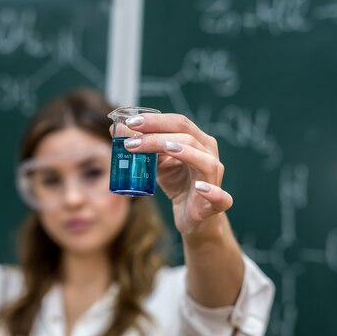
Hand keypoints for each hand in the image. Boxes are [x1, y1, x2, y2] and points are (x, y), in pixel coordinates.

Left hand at [121, 113, 231, 234]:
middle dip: (158, 135)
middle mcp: (209, 154)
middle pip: (188, 137)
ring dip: (184, 153)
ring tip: (165, 148)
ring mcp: (215, 177)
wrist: (192, 214)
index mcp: (197, 140)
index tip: (130, 122)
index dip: (155, 120)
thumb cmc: (178, 183)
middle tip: (131, 141)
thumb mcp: (157, 162)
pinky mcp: (219, 201)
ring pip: (204, 160)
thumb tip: (116, 130)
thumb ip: (142, 146)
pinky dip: (212, 191)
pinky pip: (220, 196)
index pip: (178, 122)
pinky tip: (200, 188)